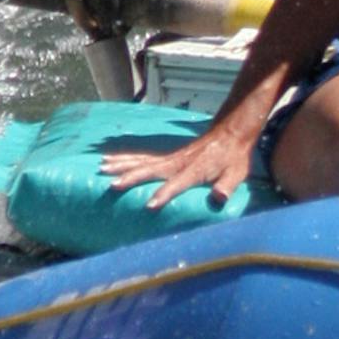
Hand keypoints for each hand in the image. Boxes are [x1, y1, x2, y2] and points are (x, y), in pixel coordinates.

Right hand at [103, 125, 259, 211]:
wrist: (230, 132)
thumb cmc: (233, 157)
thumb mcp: (237, 173)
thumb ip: (227, 186)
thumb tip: (219, 198)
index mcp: (195, 170)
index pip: (177, 184)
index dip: (164, 194)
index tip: (149, 206)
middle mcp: (178, 162)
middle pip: (151, 170)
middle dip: (131, 178)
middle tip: (112, 185)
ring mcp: (170, 157)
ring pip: (141, 160)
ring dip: (121, 164)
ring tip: (101, 167)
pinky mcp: (166, 156)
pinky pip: (142, 156)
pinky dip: (125, 158)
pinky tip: (109, 158)